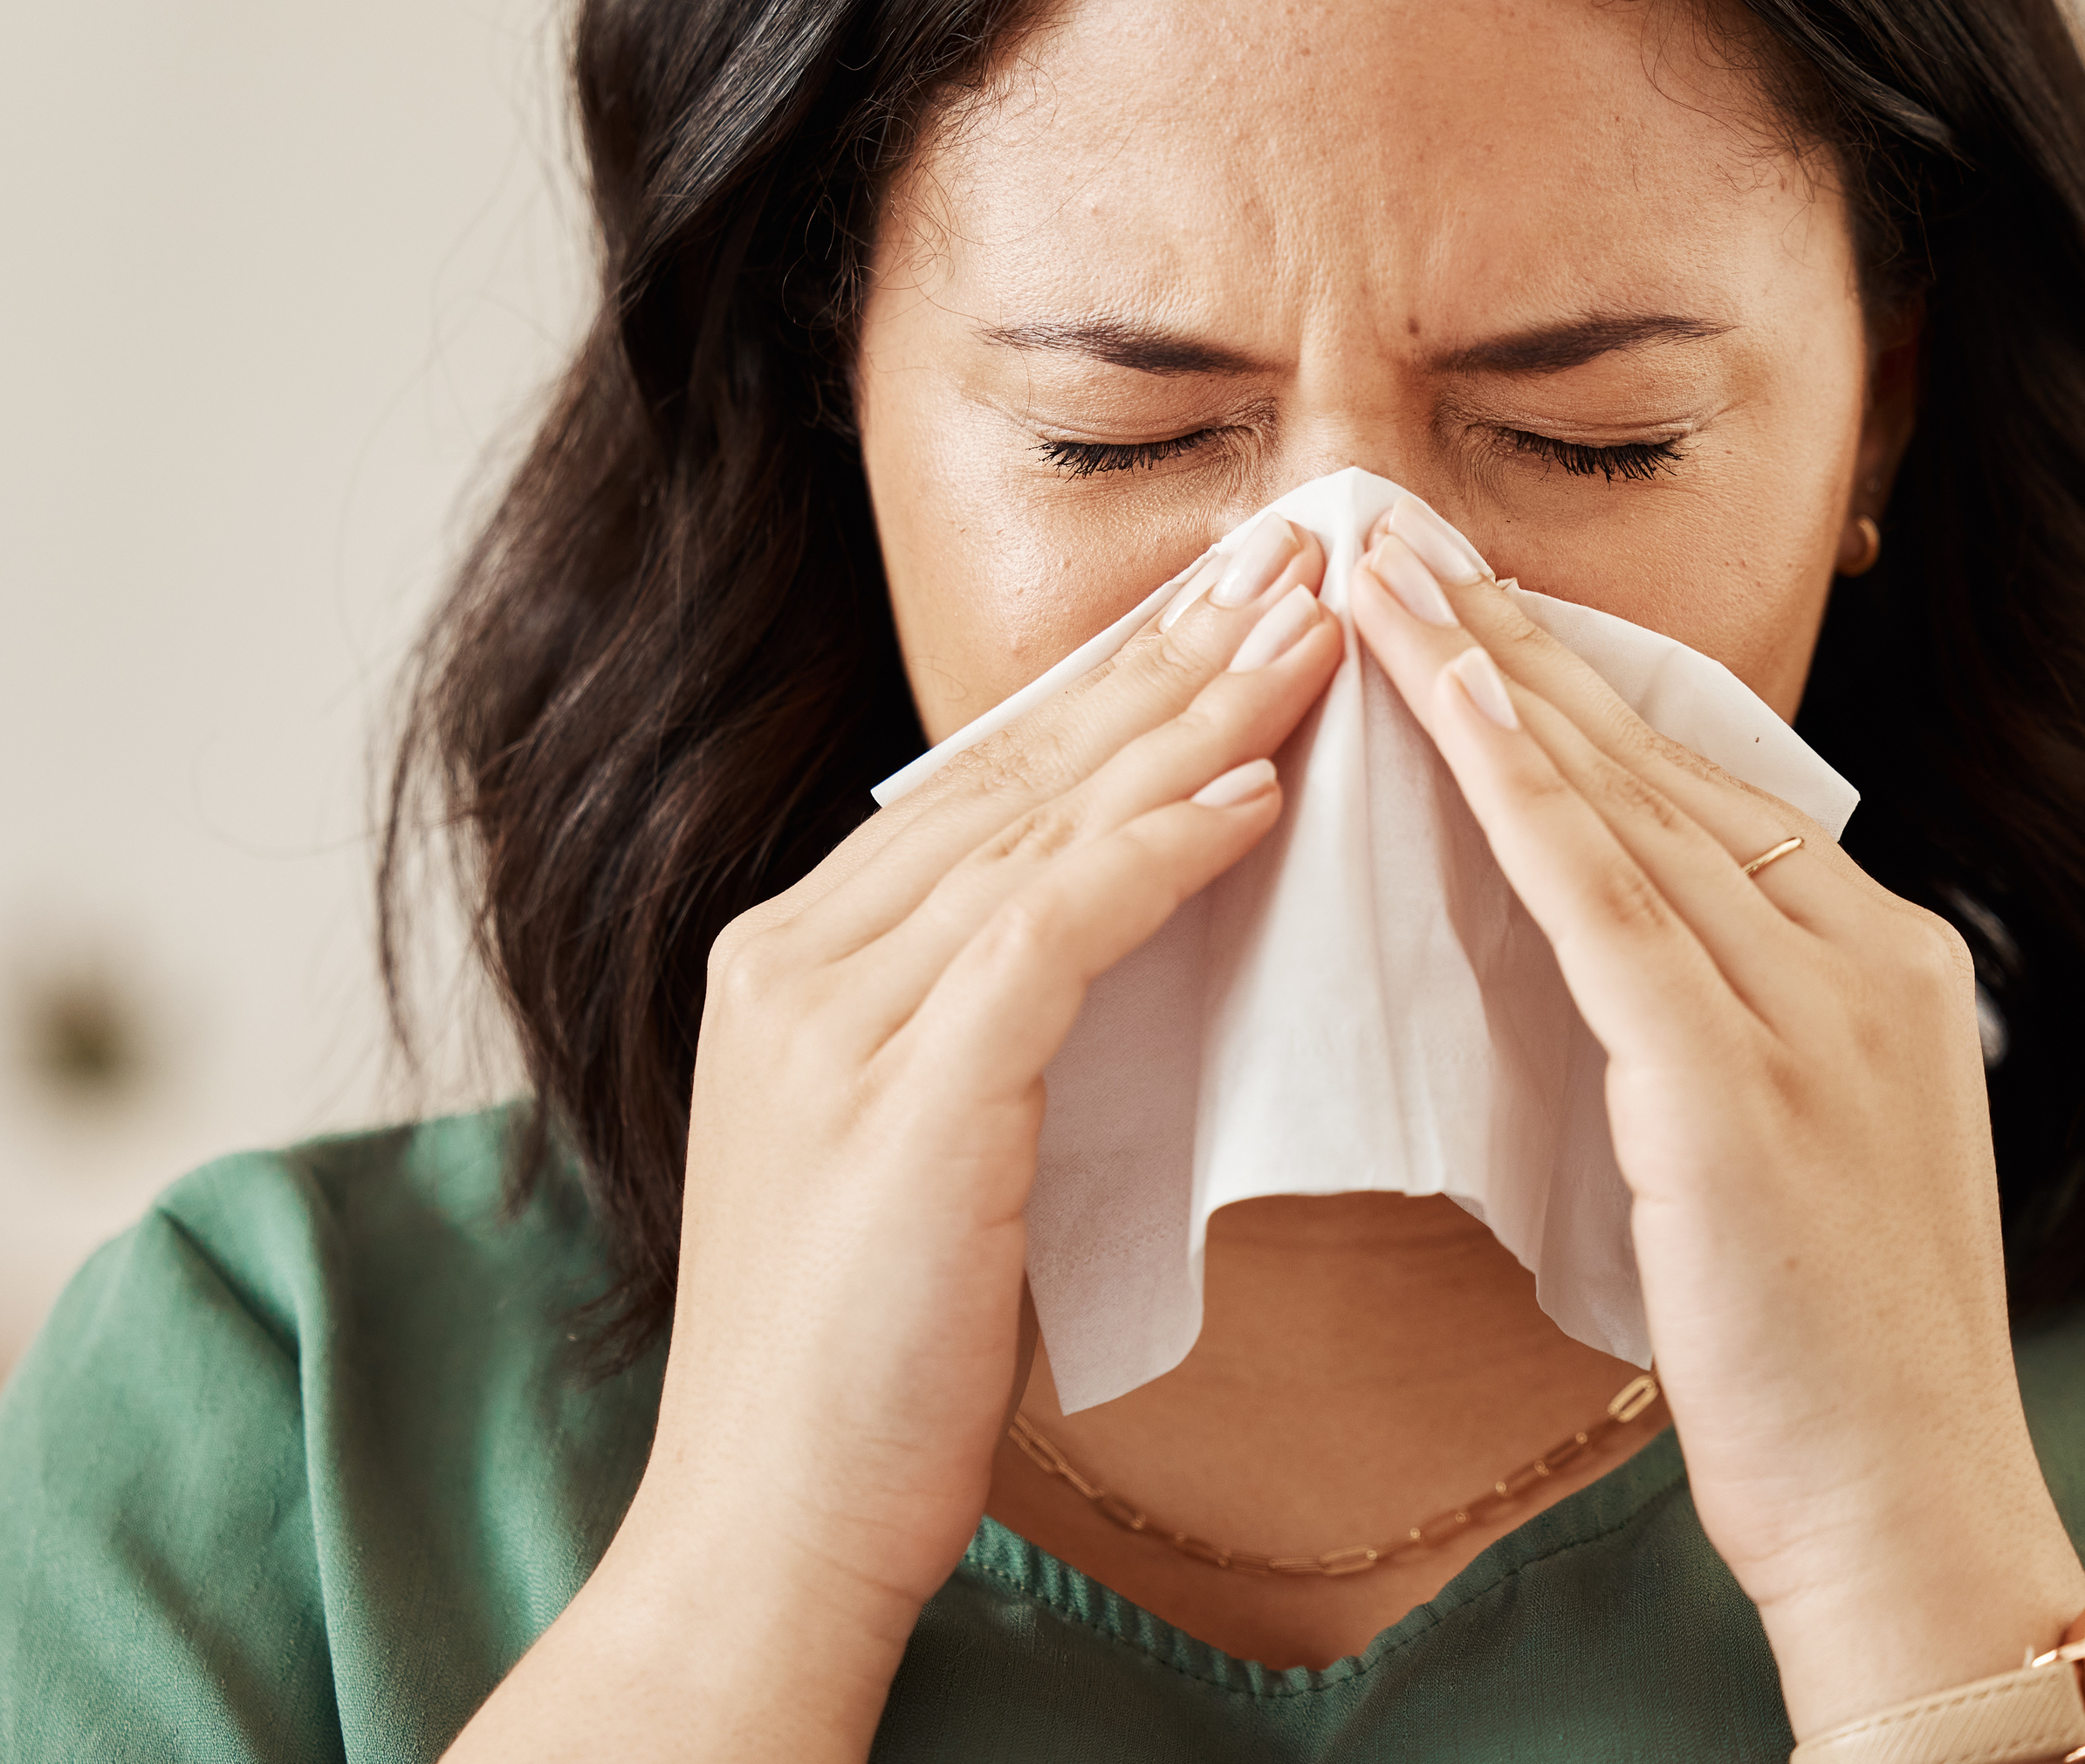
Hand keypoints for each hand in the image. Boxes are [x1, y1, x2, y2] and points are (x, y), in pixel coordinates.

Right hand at [449, 520, 1343, 1761]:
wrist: (766, 1531)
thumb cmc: (861, 1368)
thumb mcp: (913, 1153)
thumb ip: (976, 1023)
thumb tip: (1102, 930)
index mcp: (790, 961)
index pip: (982, 783)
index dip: (1118, 686)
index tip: (1234, 606)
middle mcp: (795, 959)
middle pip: (1016, 767)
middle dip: (1170, 653)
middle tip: (1299, 553)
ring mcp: (833, 1019)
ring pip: (1043, 821)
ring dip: (1197, 715)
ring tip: (1318, 628)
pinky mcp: (903, 1094)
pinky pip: (1054, 928)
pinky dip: (1161, 849)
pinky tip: (1256, 791)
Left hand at [1346, 509, 2084, 1738]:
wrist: (1914, 1521)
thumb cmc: (1839, 1367)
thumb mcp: (1807, 1155)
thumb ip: (1734, 1033)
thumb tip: (1613, 959)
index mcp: (1892, 965)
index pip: (1709, 791)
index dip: (1580, 693)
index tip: (1475, 608)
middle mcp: (1867, 958)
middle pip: (1661, 763)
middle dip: (1523, 641)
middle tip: (1403, 535)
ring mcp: (1816, 1015)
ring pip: (1624, 803)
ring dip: (1492, 677)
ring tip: (1385, 578)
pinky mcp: (1738, 1087)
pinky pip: (1606, 901)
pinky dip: (1520, 789)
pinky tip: (1446, 703)